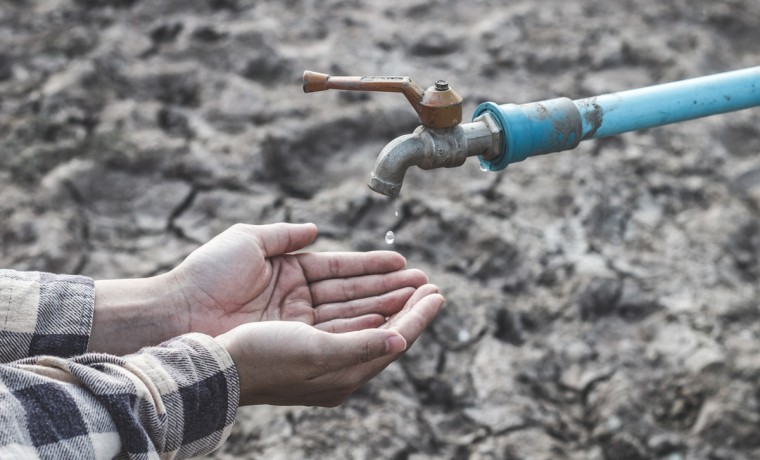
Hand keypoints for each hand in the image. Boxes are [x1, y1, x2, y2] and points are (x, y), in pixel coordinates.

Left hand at [169, 223, 427, 335]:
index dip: (373, 266)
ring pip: (355, 316)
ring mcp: (299, 327)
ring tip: (423, 299)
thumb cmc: (206, 274)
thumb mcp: (248, 241)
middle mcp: (299, 303)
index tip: (403, 262)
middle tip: (426, 284)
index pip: (342, 270)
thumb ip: (285, 235)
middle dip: (392, 290)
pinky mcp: (298, 347)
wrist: (177, 312)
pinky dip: (371, 329)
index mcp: (290, 275)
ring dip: (390, 308)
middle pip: (356, 296)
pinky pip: (342, 337)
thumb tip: (315, 229)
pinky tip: (398, 322)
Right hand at [215, 284, 443, 406]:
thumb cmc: (264, 359)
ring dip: (388, 299)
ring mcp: (321, 351)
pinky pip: (344, 318)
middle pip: (384, 329)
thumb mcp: (317, 353)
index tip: (439, 293)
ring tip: (410, 281)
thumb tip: (402, 339)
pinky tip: (372, 295)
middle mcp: (337, 365)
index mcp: (344, 375)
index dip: (418, 316)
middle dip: (408, 305)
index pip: (394, 340)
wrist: (215, 364)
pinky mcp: (304, 338)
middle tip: (430, 283)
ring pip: (365, 320)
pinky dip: (363, 304)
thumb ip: (362, 346)